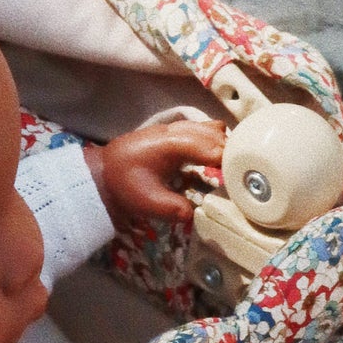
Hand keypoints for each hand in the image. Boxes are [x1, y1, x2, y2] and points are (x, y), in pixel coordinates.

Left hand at [85, 119, 226, 229]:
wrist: (101, 174)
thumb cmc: (123, 186)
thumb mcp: (148, 203)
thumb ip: (174, 209)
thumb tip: (196, 214)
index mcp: (172, 143)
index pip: (213, 147)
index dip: (229, 162)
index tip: (240, 179)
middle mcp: (176, 130)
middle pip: (216, 134)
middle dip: (230, 153)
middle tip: (237, 178)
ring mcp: (174, 128)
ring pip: (211, 128)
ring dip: (222, 145)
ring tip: (226, 169)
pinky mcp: (173, 132)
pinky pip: (202, 130)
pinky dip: (213, 142)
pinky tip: (214, 162)